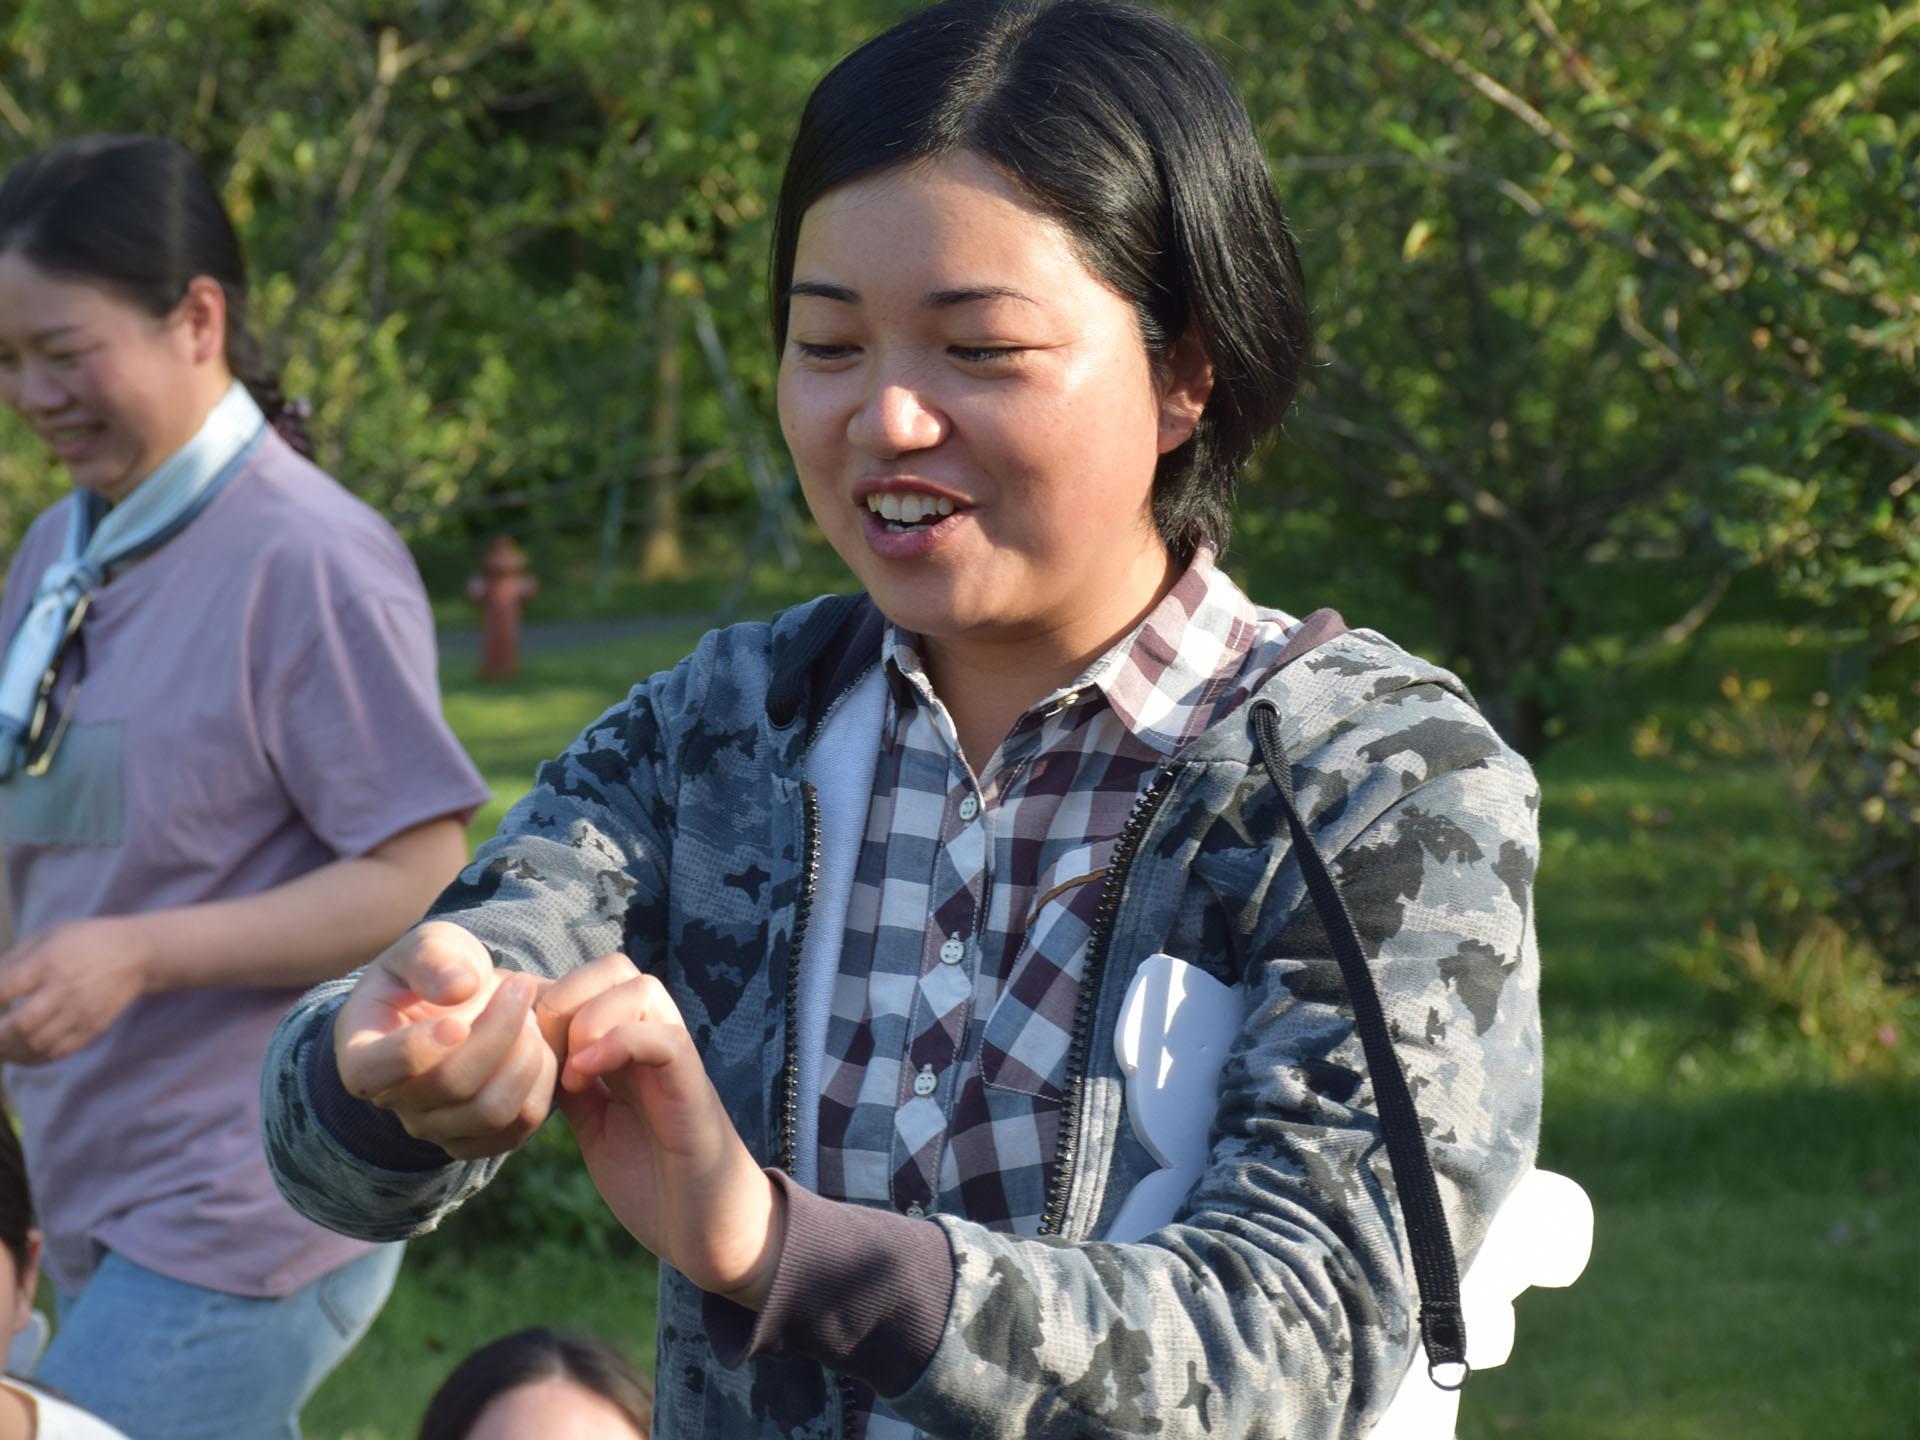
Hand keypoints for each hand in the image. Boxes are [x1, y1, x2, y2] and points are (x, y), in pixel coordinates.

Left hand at [0, 917, 151, 1063]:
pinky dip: (32, 1058)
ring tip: (0, 1048)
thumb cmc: (85, 941)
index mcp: (49, 961)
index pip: (4, 989)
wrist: (138, 954)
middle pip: (21, 1024)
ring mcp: (81, 1011)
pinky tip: (20, 1054)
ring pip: (37, 1044)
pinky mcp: (92, 1027)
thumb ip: (12, 961)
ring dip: (10, 1051)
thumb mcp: (48, 937)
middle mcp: (65, 988)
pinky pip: (58, 1052)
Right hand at [332, 922, 640, 1160]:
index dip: (415, 1051)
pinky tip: (536, 1044)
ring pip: (491, 1112)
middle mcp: (396, 1103)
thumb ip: (432, 958)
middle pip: (451, 1085)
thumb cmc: (436, 971)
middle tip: (521, 985)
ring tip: (530, 1016)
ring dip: (525, 1056)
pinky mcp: (483, 1139)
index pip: (373, 1072)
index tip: (457, 1020)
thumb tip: (458, 989)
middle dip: (498, 1031)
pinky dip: (542, 1078)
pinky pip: (523, 1121)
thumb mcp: (428, 945)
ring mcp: (439, 1128)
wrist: (464, 1004)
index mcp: (362, 1056)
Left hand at [558, 972, 784, 1307]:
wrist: (709, 1234)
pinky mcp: (693, 1092)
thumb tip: (532, 1056)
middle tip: (544, 1046)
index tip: (524, 1044)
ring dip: (591, 1017)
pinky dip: (617, 1044)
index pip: (595, 980)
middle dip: (569, 993)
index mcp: (630, 1051)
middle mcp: (656, 1044)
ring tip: (569, 1068)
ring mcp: (677, 1064)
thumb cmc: (656, 1185)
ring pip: (643, 989)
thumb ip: (574, 1088)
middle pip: (618, 968)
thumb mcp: (596, 1128)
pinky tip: (583, 1081)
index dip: (552, 996)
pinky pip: (662, 1039)